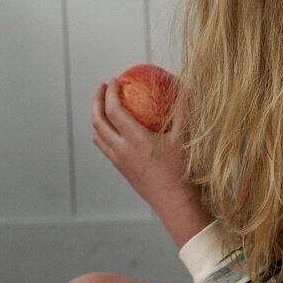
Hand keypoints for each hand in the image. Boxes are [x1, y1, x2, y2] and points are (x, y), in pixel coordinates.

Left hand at [91, 80, 211, 246]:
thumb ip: (183, 111)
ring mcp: (118, 160)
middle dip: (96, 101)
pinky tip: (113, 128)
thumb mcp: (183, 138)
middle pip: (97, 121)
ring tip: (102, 105)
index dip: (110, 93)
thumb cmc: (180, 171)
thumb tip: (186, 88)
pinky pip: (103, 146)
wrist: (173, 202)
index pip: (113, 110)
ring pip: (96, 135)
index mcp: (134, 139)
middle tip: (102, 88)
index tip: (114, 80)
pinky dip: (101, 132)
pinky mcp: (120, 169)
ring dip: (95, 117)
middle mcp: (121, 150)